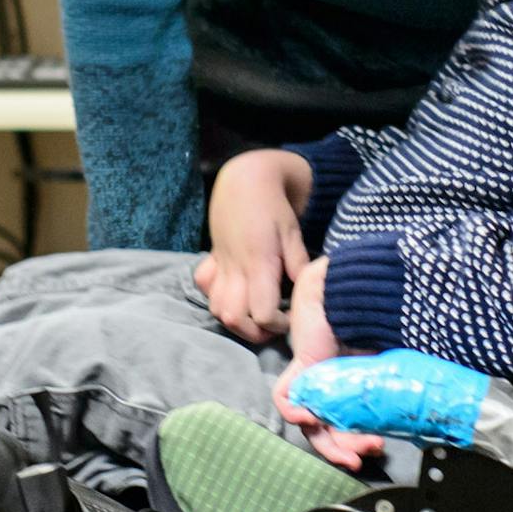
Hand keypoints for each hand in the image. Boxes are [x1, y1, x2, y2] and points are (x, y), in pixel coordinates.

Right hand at [197, 148, 311, 343]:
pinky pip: (204, 287)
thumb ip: (298, 265)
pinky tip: (234, 294)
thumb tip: (308, 290)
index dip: (277, 324)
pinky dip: (215, 296)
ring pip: (216, 308)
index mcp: (259, 264)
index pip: (262, 313)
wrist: (246, 179)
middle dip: (254, 332)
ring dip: (234, 319)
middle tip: (272, 326)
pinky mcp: (211, 258)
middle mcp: (235, 269)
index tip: (290, 319)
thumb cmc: (274, 206)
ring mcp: (220, 265)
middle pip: (233, 319)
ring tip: (254, 316)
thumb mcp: (293, 233)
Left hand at [270, 259, 381, 469]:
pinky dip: (295, 411)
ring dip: (327, 443)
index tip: (379, 446)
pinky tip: (310, 419)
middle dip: (347, 449)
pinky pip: (285, 397)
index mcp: (354, 383)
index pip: (350, 420)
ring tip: (347, 455)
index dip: (360, 439)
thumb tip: (421, 408)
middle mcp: (333, 384)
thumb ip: (397, 382)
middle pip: (331, 428)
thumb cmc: (381, 318)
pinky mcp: (300, 367)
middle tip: (364, 456)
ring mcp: (314, 377)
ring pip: (310, 422)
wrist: (359, 290)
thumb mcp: (394, 359)